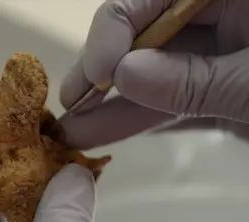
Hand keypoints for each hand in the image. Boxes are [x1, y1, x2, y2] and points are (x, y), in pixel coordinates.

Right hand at [60, 0, 248, 148]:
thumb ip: (194, 80)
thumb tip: (123, 75)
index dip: (113, 32)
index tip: (98, 75)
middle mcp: (214, 21)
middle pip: (142, 37)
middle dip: (102, 72)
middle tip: (70, 101)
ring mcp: (216, 59)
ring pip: (153, 77)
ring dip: (112, 107)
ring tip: (74, 131)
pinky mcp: (217, 95)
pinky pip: (172, 104)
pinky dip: (141, 121)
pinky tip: (105, 135)